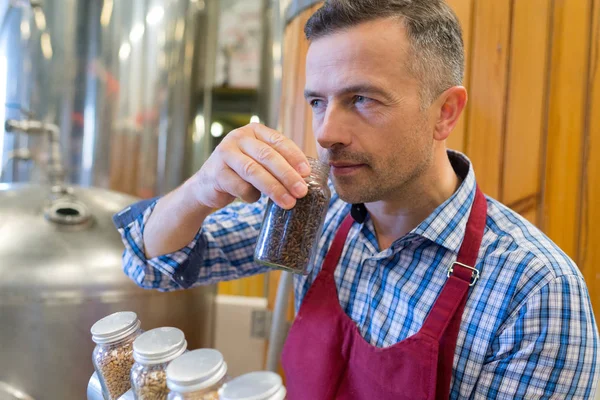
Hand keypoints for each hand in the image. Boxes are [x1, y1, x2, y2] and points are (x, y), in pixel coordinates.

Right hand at [190, 123, 310, 209]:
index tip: (307, 173)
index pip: (278, 140)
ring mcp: (225, 154)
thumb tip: (306, 177)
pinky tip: (254, 199)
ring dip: (274, 188)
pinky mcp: (216, 173)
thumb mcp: (259, 161)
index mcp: (253, 131)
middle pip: (267, 156)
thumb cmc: (241, 172)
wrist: (207, 184)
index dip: (294, 156)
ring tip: (289, 202)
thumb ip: (278, 162)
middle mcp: (238, 137)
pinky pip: (240, 187)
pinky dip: (251, 196)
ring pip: (254, 171)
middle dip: (287, 175)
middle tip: (302, 191)